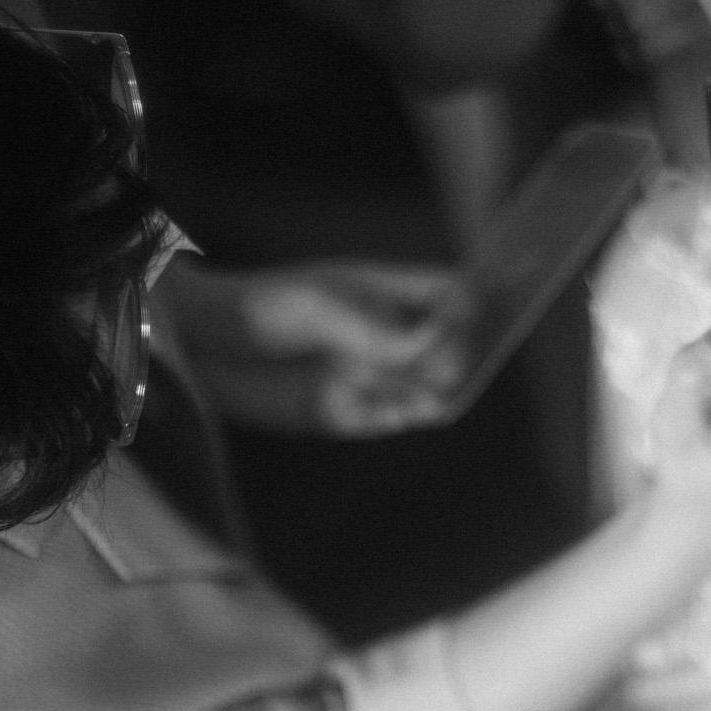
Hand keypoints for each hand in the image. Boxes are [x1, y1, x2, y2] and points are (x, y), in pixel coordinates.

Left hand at [157, 259, 475, 436]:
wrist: (199, 348)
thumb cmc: (262, 308)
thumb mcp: (323, 308)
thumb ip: (379, 331)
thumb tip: (437, 347)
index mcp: (391, 293)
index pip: (453, 292)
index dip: (484, 299)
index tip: (510, 304)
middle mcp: (391, 336)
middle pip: (452, 345)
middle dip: (463, 352)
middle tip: (456, 356)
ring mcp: (375, 376)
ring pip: (430, 387)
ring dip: (436, 388)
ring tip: (431, 385)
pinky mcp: (352, 414)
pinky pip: (393, 417)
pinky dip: (404, 414)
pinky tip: (408, 406)